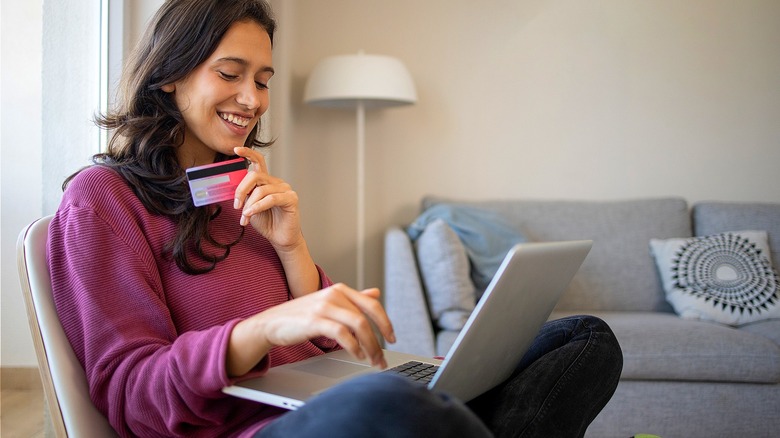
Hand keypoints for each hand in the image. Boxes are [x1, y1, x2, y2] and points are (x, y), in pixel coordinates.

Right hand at [227, 284, 396, 376]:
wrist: (271, 323)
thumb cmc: (301, 316)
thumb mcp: (328, 303)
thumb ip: (352, 299)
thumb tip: (376, 293)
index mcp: (340, 290)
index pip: (371, 305)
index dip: (385, 322)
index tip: (392, 338)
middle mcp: (333, 294)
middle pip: (367, 317)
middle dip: (379, 339)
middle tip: (382, 357)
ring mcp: (324, 306)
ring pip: (358, 326)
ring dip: (369, 346)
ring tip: (371, 360)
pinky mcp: (314, 320)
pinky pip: (342, 333)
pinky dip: (353, 346)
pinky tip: (356, 355)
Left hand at [232, 146, 301, 250]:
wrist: (279, 238)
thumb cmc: (267, 223)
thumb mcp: (250, 207)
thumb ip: (245, 196)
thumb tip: (235, 190)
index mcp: (266, 182)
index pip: (258, 161)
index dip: (248, 153)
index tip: (236, 150)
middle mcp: (276, 182)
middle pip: (255, 175)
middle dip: (241, 190)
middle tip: (236, 204)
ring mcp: (285, 189)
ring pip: (261, 190)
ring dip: (249, 205)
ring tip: (245, 217)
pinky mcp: (291, 198)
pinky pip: (271, 199)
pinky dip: (258, 207)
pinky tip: (251, 214)